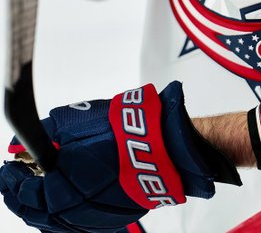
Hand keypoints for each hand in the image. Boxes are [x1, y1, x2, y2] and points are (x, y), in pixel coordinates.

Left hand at [0, 82, 240, 231]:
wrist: (162, 147)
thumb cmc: (122, 132)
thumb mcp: (76, 122)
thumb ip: (45, 134)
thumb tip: (20, 144)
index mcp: (60, 187)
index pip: (23, 191)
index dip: (11, 180)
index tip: (8, 169)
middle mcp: (72, 210)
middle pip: (35, 212)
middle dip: (21, 196)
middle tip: (13, 183)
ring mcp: (92, 220)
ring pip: (54, 222)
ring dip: (39, 208)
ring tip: (33, 193)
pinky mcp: (109, 220)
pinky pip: (74, 224)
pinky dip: (60, 215)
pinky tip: (60, 203)